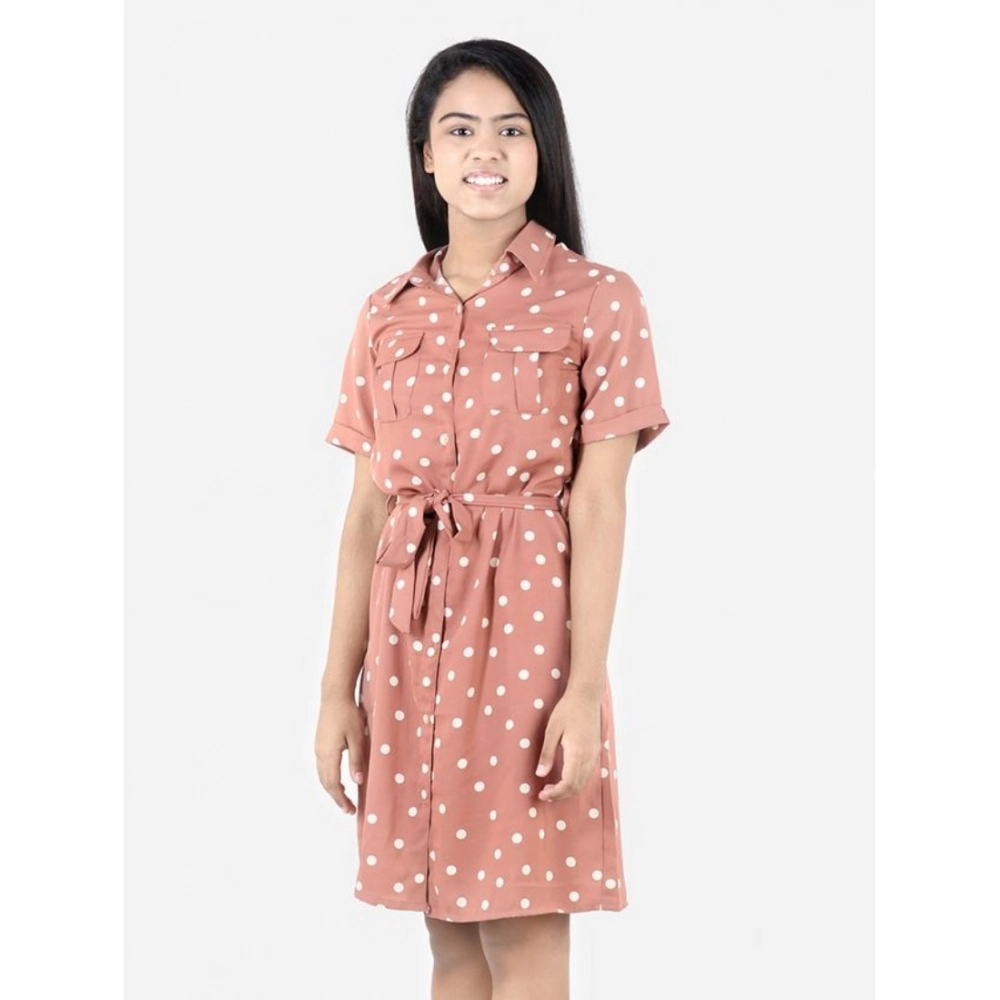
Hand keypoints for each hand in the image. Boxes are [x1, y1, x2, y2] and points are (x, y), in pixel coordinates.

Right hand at [315, 696, 366, 814]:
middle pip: (326, 782)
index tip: (350, 810)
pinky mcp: (320, 742)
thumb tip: (358, 781)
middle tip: (348, 808)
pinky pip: (322, 766)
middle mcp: (320, 753)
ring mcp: (318, 748)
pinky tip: (338, 778)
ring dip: (332, 788)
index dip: (341, 799)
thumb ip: (356, 760)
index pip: (333, 784)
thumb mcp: (357, 737)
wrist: (334, 695)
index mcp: (329, 754)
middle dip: (336, 797)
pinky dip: (329, 777)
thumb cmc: (347, 714)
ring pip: (322, 775)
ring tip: (344, 797)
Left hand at [535, 689, 601, 801]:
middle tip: (545, 794)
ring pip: (584, 782)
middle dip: (561, 794)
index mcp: (577, 752)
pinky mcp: (595, 750)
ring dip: (569, 789)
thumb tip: (540, 774)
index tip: (542, 794)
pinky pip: (587, 773)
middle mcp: (589, 756)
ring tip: (552, 788)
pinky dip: (576, 781)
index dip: (555, 793)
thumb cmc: (567, 710)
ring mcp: (594, 754)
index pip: (568, 783)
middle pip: (577, 786)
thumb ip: (547, 754)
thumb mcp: (552, 730)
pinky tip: (564, 777)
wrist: (586, 696)